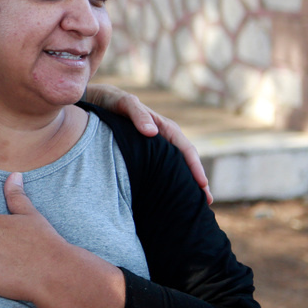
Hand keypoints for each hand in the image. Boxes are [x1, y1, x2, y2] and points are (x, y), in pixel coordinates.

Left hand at [85, 82, 211, 203]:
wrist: (100, 102)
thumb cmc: (114, 102)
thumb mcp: (126, 104)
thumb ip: (138, 115)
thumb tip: (152, 133)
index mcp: (166, 128)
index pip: (186, 150)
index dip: (195, 168)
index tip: (202, 185)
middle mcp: (165, 139)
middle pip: (186, 162)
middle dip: (198, 181)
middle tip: (207, 203)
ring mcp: (157, 148)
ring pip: (176, 168)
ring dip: (186, 184)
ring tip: (194, 205)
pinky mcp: (146, 155)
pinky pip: (162, 169)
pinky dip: (170, 181)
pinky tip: (169, 196)